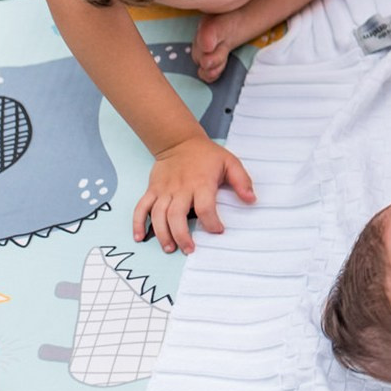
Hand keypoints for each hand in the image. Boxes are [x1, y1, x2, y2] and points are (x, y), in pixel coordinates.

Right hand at [133, 135, 255, 254]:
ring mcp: (164, 190)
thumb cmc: (206, 155)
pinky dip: (138, 223)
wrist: (179, 141)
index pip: (205, 208)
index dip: (211, 222)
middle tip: (189, 249)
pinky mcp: (152, 190)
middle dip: (182, 236)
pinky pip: (141, 208)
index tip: (218, 231)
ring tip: (169, 248)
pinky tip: (139, 237)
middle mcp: (180, 189)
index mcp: (201, 183)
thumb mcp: (230, 163)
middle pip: (176, 216)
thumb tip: (251, 200)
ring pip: (158, 215)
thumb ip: (242, 181)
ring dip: (162, 234)